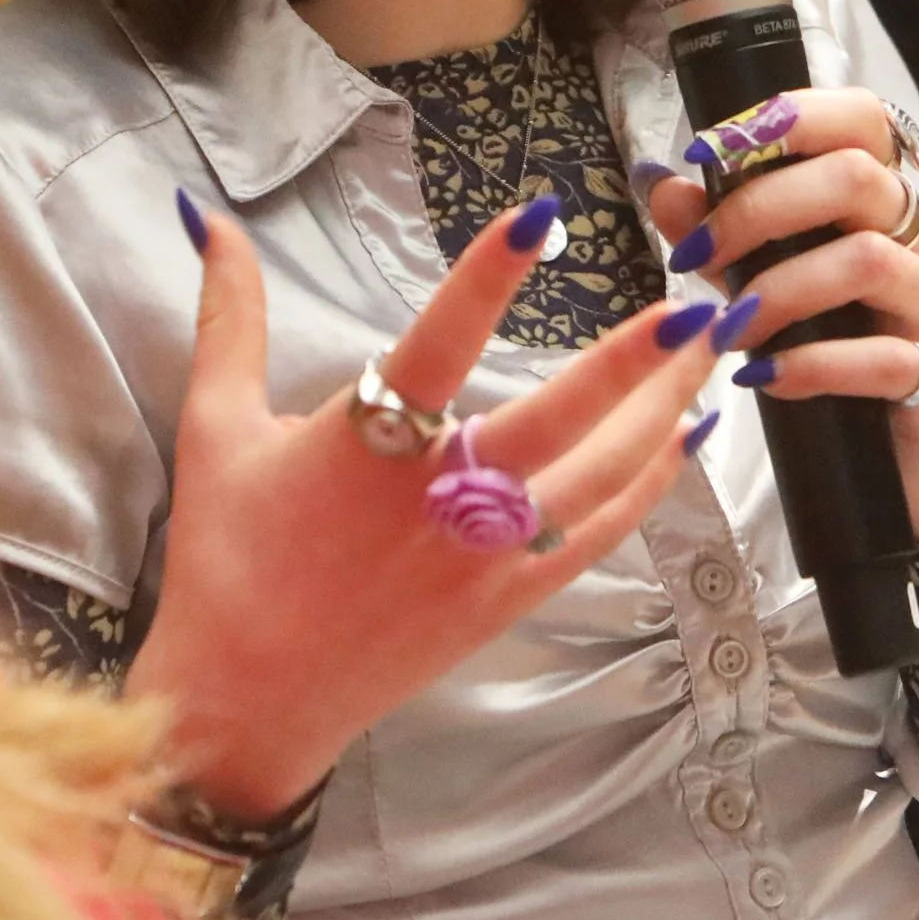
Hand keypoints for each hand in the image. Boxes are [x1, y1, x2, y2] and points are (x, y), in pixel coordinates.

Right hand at [123, 195, 722, 817]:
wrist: (244, 703)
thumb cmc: (225, 562)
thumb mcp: (214, 429)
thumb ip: (231, 317)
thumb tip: (210, 217)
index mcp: (363, 447)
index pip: (438, 341)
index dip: (487, 276)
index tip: (541, 216)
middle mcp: (437, 499)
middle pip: (556, 418)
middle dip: (632, 362)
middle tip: (697, 307)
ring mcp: (482, 554)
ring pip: (596, 474)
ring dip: (660, 411)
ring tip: (708, 349)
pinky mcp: (507, 598)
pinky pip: (597, 534)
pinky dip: (650, 484)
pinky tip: (688, 436)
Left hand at [638, 88, 918, 545]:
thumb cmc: (847, 346)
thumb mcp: (778, 281)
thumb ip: (725, 232)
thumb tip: (662, 183)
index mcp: (884, 199)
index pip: (861, 118)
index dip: (791, 115)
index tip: (711, 148)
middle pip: (857, 177)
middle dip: (760, 208)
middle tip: (697, 254)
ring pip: (869, 261)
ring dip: (781, 289)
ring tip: (729, 326)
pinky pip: (883, 358)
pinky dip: (812, 365)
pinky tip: (765, 378)